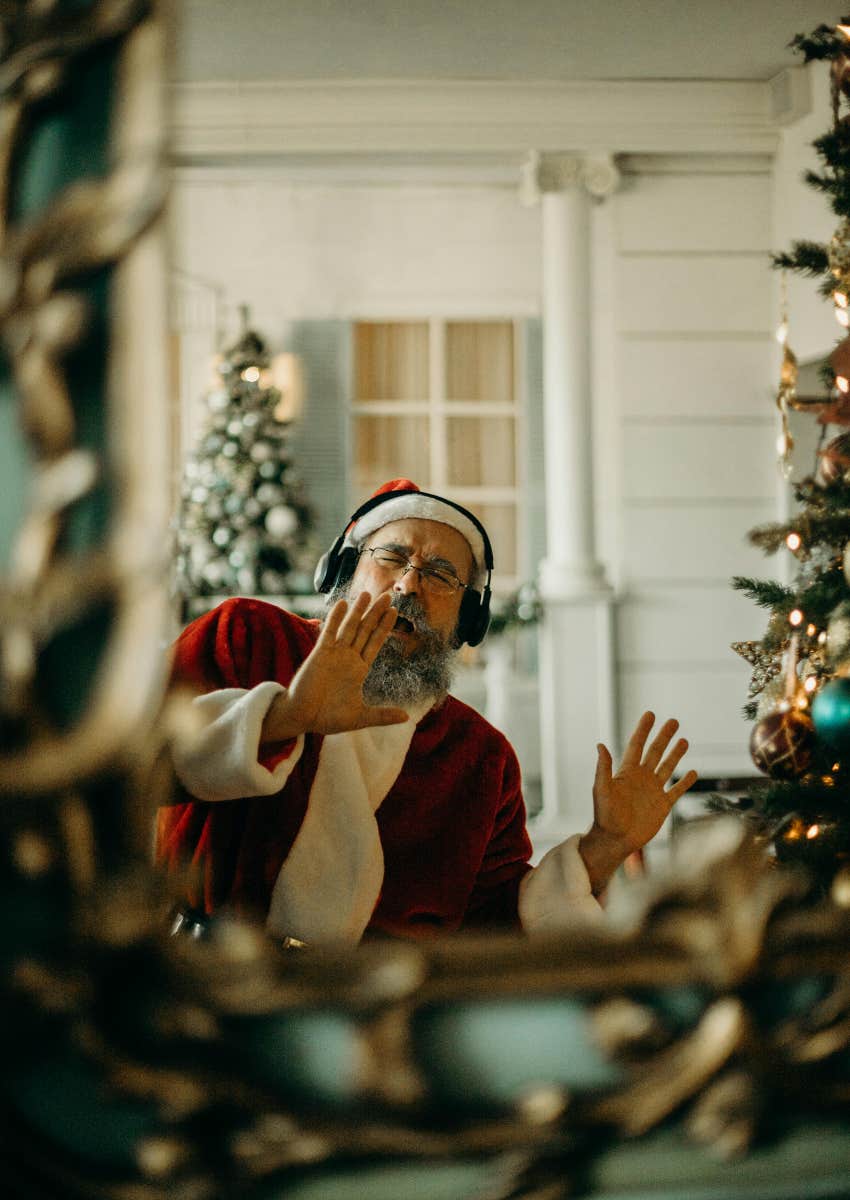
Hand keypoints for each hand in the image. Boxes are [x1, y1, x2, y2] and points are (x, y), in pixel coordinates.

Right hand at [261, 591, 408, 741]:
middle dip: (376, 613)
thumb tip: (406, 718)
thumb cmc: (328, 718)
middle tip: (388, 595)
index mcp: (359, 669)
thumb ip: (382, 715)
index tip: (394, 611)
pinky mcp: (320, 653)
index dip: (384, 627)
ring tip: (368, 593)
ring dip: (358, 610)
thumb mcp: (360, 717)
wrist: (303, 718)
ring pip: (350, 627)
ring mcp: (334, 654)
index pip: (375, 642)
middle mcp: (348, 658)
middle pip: (365, 630)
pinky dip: (335, 618)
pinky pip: (329, 632)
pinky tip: (342, 604)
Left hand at [579, 711, 697, 894]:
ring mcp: (653, 790)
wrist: (616, 840)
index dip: (643, 730)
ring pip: (667, 767)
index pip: (636, 745)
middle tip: (673, 721)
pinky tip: (693, 772)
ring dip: (675, 754)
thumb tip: (600, 745)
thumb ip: (603, 768)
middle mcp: (641, 778)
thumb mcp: (602, 789)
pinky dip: (685, 782)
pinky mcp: (662, 805)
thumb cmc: (605, 816)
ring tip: (684, 740)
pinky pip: (676, 790)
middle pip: (655, 752)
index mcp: (627, 772)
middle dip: (664, 736)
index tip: (650, 714)